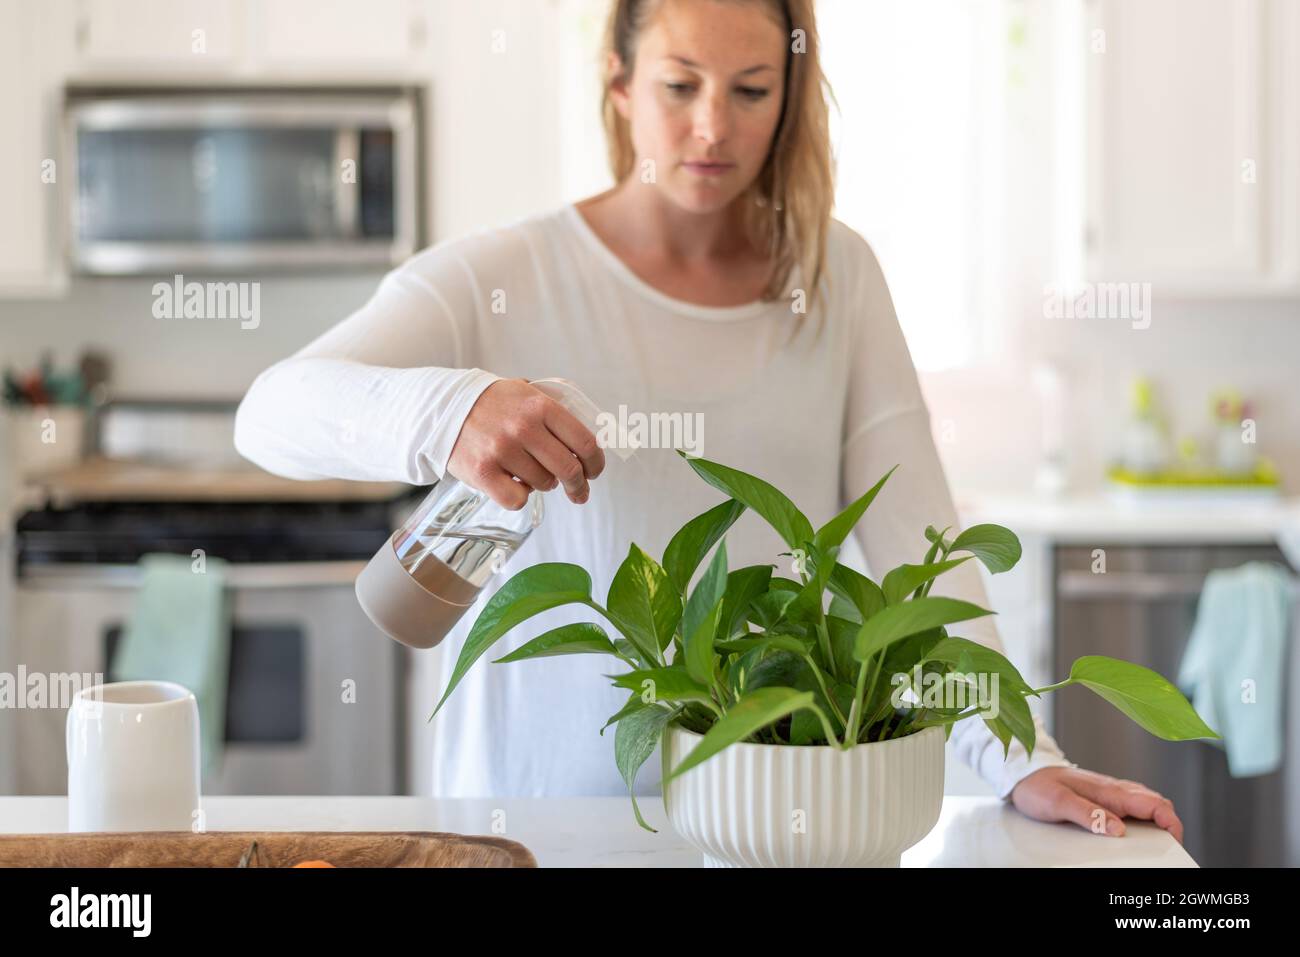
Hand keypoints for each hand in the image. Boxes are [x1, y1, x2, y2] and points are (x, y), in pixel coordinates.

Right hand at [447, 378, 604, 509]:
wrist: (444, 407)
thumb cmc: (492, 404)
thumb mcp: (526, 393)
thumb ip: (555, 411)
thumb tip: (590, 439)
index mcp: (540, 406)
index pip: (584, 442)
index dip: (595, 463)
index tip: (594, 471)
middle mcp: (523, 428)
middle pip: (569, 469)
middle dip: (579, 485)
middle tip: (578, 491)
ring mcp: (502, 451)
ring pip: (544, 484)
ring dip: (544, 484)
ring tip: (531, 473)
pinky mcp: (483, 473)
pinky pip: (517, 500)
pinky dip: (520, 496)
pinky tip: (513, 483)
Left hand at [1009, 766, 1183, 843]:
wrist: (1024, 774)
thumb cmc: (1039, 786)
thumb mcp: (1059, 803)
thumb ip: (1088, 814)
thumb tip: (1117, 828)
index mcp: (1110, 791)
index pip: (1154, 803)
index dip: (1171, 823)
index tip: (1174, 842)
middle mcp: (1115, 790)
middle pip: (1157, 804)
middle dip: (1170, 825)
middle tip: (1168, 848)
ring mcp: (1111, 793)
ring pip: (1147, 805)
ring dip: (1158, 823)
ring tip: (1156, 844)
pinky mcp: (1104, 798)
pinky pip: (1132, 808)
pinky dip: (1143, 820)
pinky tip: (1135, 833)